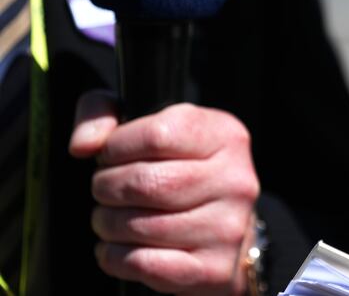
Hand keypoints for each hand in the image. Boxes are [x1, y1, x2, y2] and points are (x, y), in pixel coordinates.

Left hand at [69, 91, 259, 294]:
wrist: (229, 227)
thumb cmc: (181, 168)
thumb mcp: (153, 123)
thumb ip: (105, 111)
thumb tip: (82, 144)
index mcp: (224, 135)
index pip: (157, 135)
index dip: (116, 147)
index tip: (109, 155)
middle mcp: (235, 179)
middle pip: (146, 182)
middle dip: (106, 187)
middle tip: (105, 190)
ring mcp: (228, 226)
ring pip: (141, 226)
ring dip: (107, 224)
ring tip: (110, 218)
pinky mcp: (213, 268)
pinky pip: (145, 264)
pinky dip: (116, 257)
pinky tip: (117, 247)